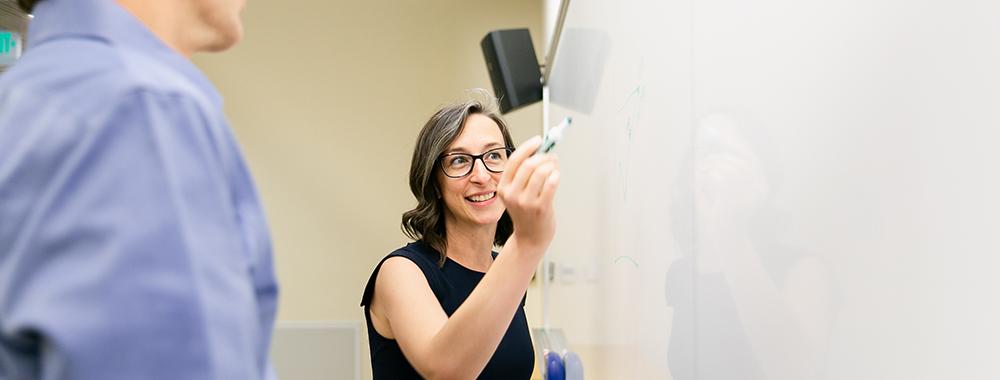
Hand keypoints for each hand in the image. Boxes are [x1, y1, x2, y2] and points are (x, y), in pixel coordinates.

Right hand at [498, 136, 560, 253]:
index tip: (539, 140)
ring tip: (555, 167)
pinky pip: (551, 184)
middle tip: (551, 156)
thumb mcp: (517, 193)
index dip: (528, 147)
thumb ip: (525, 174)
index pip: (514, 160)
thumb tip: (542, 151)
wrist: (530, 238)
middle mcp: (512, 195)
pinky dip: (556, 175)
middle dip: (543, 156)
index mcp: (503, 188)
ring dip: (552, 165)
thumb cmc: (526, 212)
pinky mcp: (540, 208)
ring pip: (541, 172)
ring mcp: (526, 202)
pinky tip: (557, 176)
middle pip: (529, 164)